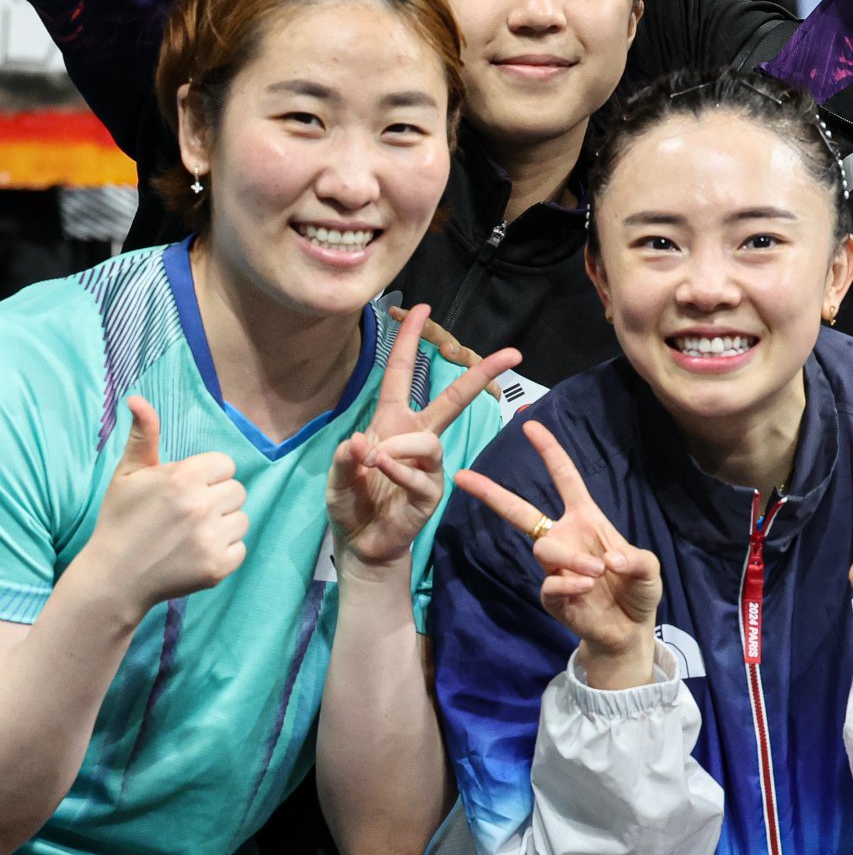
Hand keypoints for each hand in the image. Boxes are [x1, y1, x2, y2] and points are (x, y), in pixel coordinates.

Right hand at [85, 396, 247, 620]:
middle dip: (216, 498)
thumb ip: (143, 436)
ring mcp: (211, 538)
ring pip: (242, 519)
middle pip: (237, 490)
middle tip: (188, 514)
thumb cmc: (120, 521)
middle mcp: (201, 505)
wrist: (114, 578)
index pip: (225, 464)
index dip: (207, 476)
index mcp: (183, 478)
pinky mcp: (218, 567)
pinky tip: (196, 554)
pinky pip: (240, 548)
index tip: (185, 490)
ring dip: (223, 524)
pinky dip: (223, 552)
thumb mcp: (127, 475)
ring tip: (191, 534)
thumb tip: (137, 399)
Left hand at [327, 304, 518, 575]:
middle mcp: (414, 438)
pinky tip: (379, 472)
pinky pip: (421, 473)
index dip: (409, 340)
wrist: (362, 545)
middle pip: (453, 399)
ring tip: (373, 463)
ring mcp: (428, 466)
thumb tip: (360, 443)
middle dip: (481, 373)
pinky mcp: (432, 493)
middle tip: (513, 354)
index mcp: (392, 422)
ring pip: (428, 440)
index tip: (422, 308)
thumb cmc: (352, 504)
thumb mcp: (337, 478)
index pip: (402, 373)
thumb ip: (344, 460)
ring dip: (397, 448)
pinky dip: (397, 469)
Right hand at [456, 420, 660, 686]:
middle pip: (520, 510)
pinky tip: (586, 590)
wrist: (629, 630)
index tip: (530, 425)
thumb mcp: (649, 569)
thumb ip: (636, 560)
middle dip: (491, 492)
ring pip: (543, 548)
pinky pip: (549, 584)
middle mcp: (564, 537)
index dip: (549, 451)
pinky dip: (569, 585)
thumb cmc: (637, 589)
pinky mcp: (551, 596)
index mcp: (586, 519)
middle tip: (463, 476)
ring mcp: (555, 568)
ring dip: (571, 558)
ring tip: (596, 572)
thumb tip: (607, 559)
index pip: (565, 478)